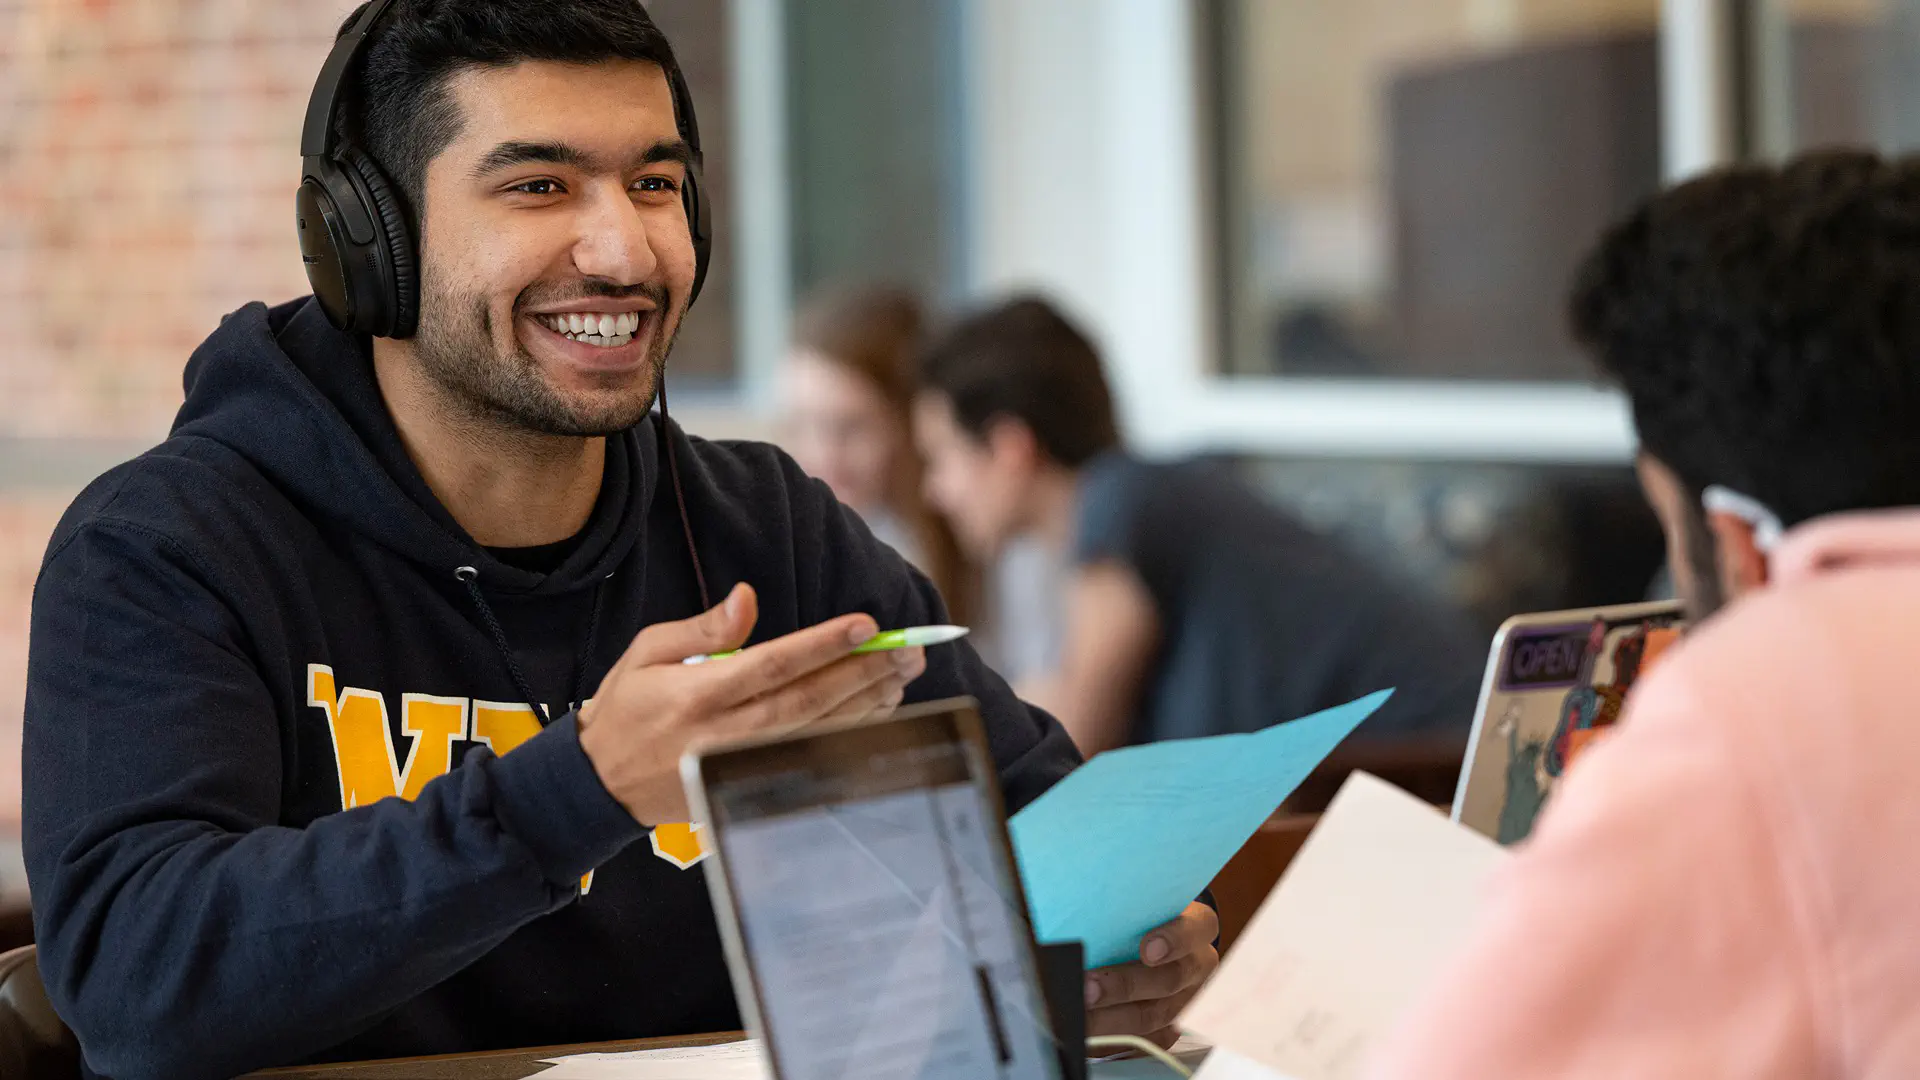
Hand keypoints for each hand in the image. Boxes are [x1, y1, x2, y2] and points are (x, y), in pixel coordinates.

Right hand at [577, 583, 925, 823]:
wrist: (601, 784)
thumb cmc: (626, 708)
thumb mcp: (648, 652)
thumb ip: (703, 627)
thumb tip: (747, 597)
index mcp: (699, 693)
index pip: (774, 664)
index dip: (825, 645)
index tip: (867, 625)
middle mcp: (725, 732)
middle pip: (810, 700)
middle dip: (865, 672)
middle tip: (909, 649)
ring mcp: (741, 764)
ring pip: (818, 731)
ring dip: (868, 702)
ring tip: (903, 673)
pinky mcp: (750, 783)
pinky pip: (812, 757)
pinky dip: (850, 734)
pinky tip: (877, 710)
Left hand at [1084, 903, 1219, 1048]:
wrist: (1148, 944)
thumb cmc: (1137, 920)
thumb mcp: (1134, 908)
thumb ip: (1118, 913)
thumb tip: (1076, 918)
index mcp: (1196, 927)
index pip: (1194, 930)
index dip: (1173, 940)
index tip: (1147, 949)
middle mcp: (1198, 966)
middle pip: (1169, 979)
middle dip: (1124, 985)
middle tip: (1088, 986)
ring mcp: (1186, 1002)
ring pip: (1154, 1015)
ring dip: (1111, 1017)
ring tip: (1078, 1012)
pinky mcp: (1169, 1030)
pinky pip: (1144, 1041)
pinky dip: (1113, 1038)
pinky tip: (1087, 1033)